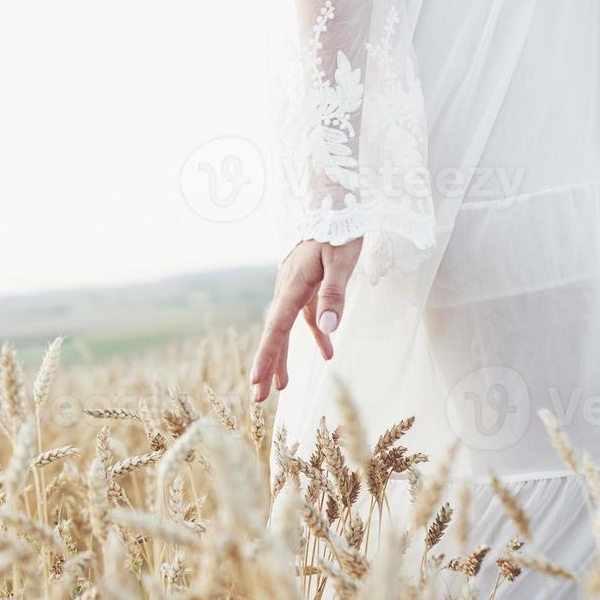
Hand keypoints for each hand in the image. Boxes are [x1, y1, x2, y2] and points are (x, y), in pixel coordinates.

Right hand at [249, 237, 360, 401]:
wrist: (333, 201)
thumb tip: (329, 328)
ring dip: (283, 356)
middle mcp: (288, 288)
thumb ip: (335, 293)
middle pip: (275, 334)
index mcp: (294, 284)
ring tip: (281, 387)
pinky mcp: (306, 284)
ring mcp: (295, 286)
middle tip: (258, 398)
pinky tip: (327, 354)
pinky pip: (304, 317)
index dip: (267, 358)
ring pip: (285, 328)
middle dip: (266, 366)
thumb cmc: (339, 228)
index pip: (277, 328)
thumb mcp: (342, 259)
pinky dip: (313, 336)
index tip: (257, 383)